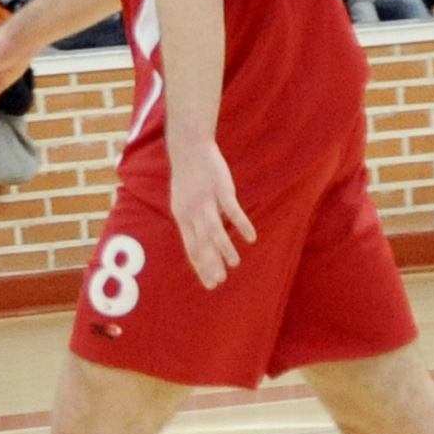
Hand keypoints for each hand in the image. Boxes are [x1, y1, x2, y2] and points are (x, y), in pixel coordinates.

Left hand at [167, 139, 256, 289]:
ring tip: (234, 264)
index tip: (209, 284)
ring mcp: (206, 200)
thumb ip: (192, 221)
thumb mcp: (183, 202)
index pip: (191, 248)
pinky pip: (232, 210)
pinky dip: (241, 224)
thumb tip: (201, 241)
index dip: (200, 267)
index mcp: (182, 217)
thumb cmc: (188, 177)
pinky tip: (251, 238)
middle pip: (201, 243)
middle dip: (210, 264)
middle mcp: (191, 212)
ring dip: (224, 248)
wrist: (189, 149)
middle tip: (219, 282)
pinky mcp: (221, 189)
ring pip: (214, 230)